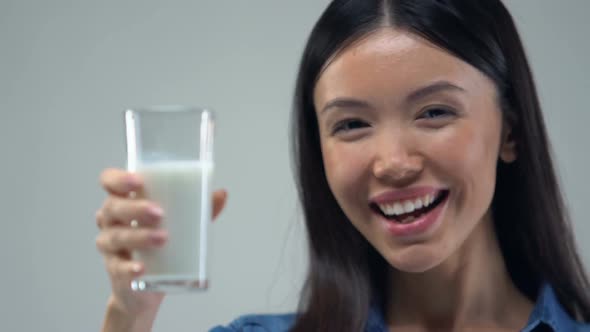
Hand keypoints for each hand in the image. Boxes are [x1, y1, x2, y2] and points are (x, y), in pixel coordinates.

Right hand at [95, 168, 226, 327]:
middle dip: (135, 208)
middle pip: (112, 207)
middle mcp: (111, 221)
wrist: (145, 288)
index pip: (109, 181)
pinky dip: (129, 267)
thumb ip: (198, 209)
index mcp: (123, 201)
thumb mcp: (179, 224)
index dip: (118, 179)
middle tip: (159, 213)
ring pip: (116, 236)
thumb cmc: (159, 245)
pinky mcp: (115, 271)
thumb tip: (222, 194)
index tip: (138, 181)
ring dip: (138, 236)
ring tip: (162, 238)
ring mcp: (110, 246)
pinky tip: (141, 268)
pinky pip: (118, 267)